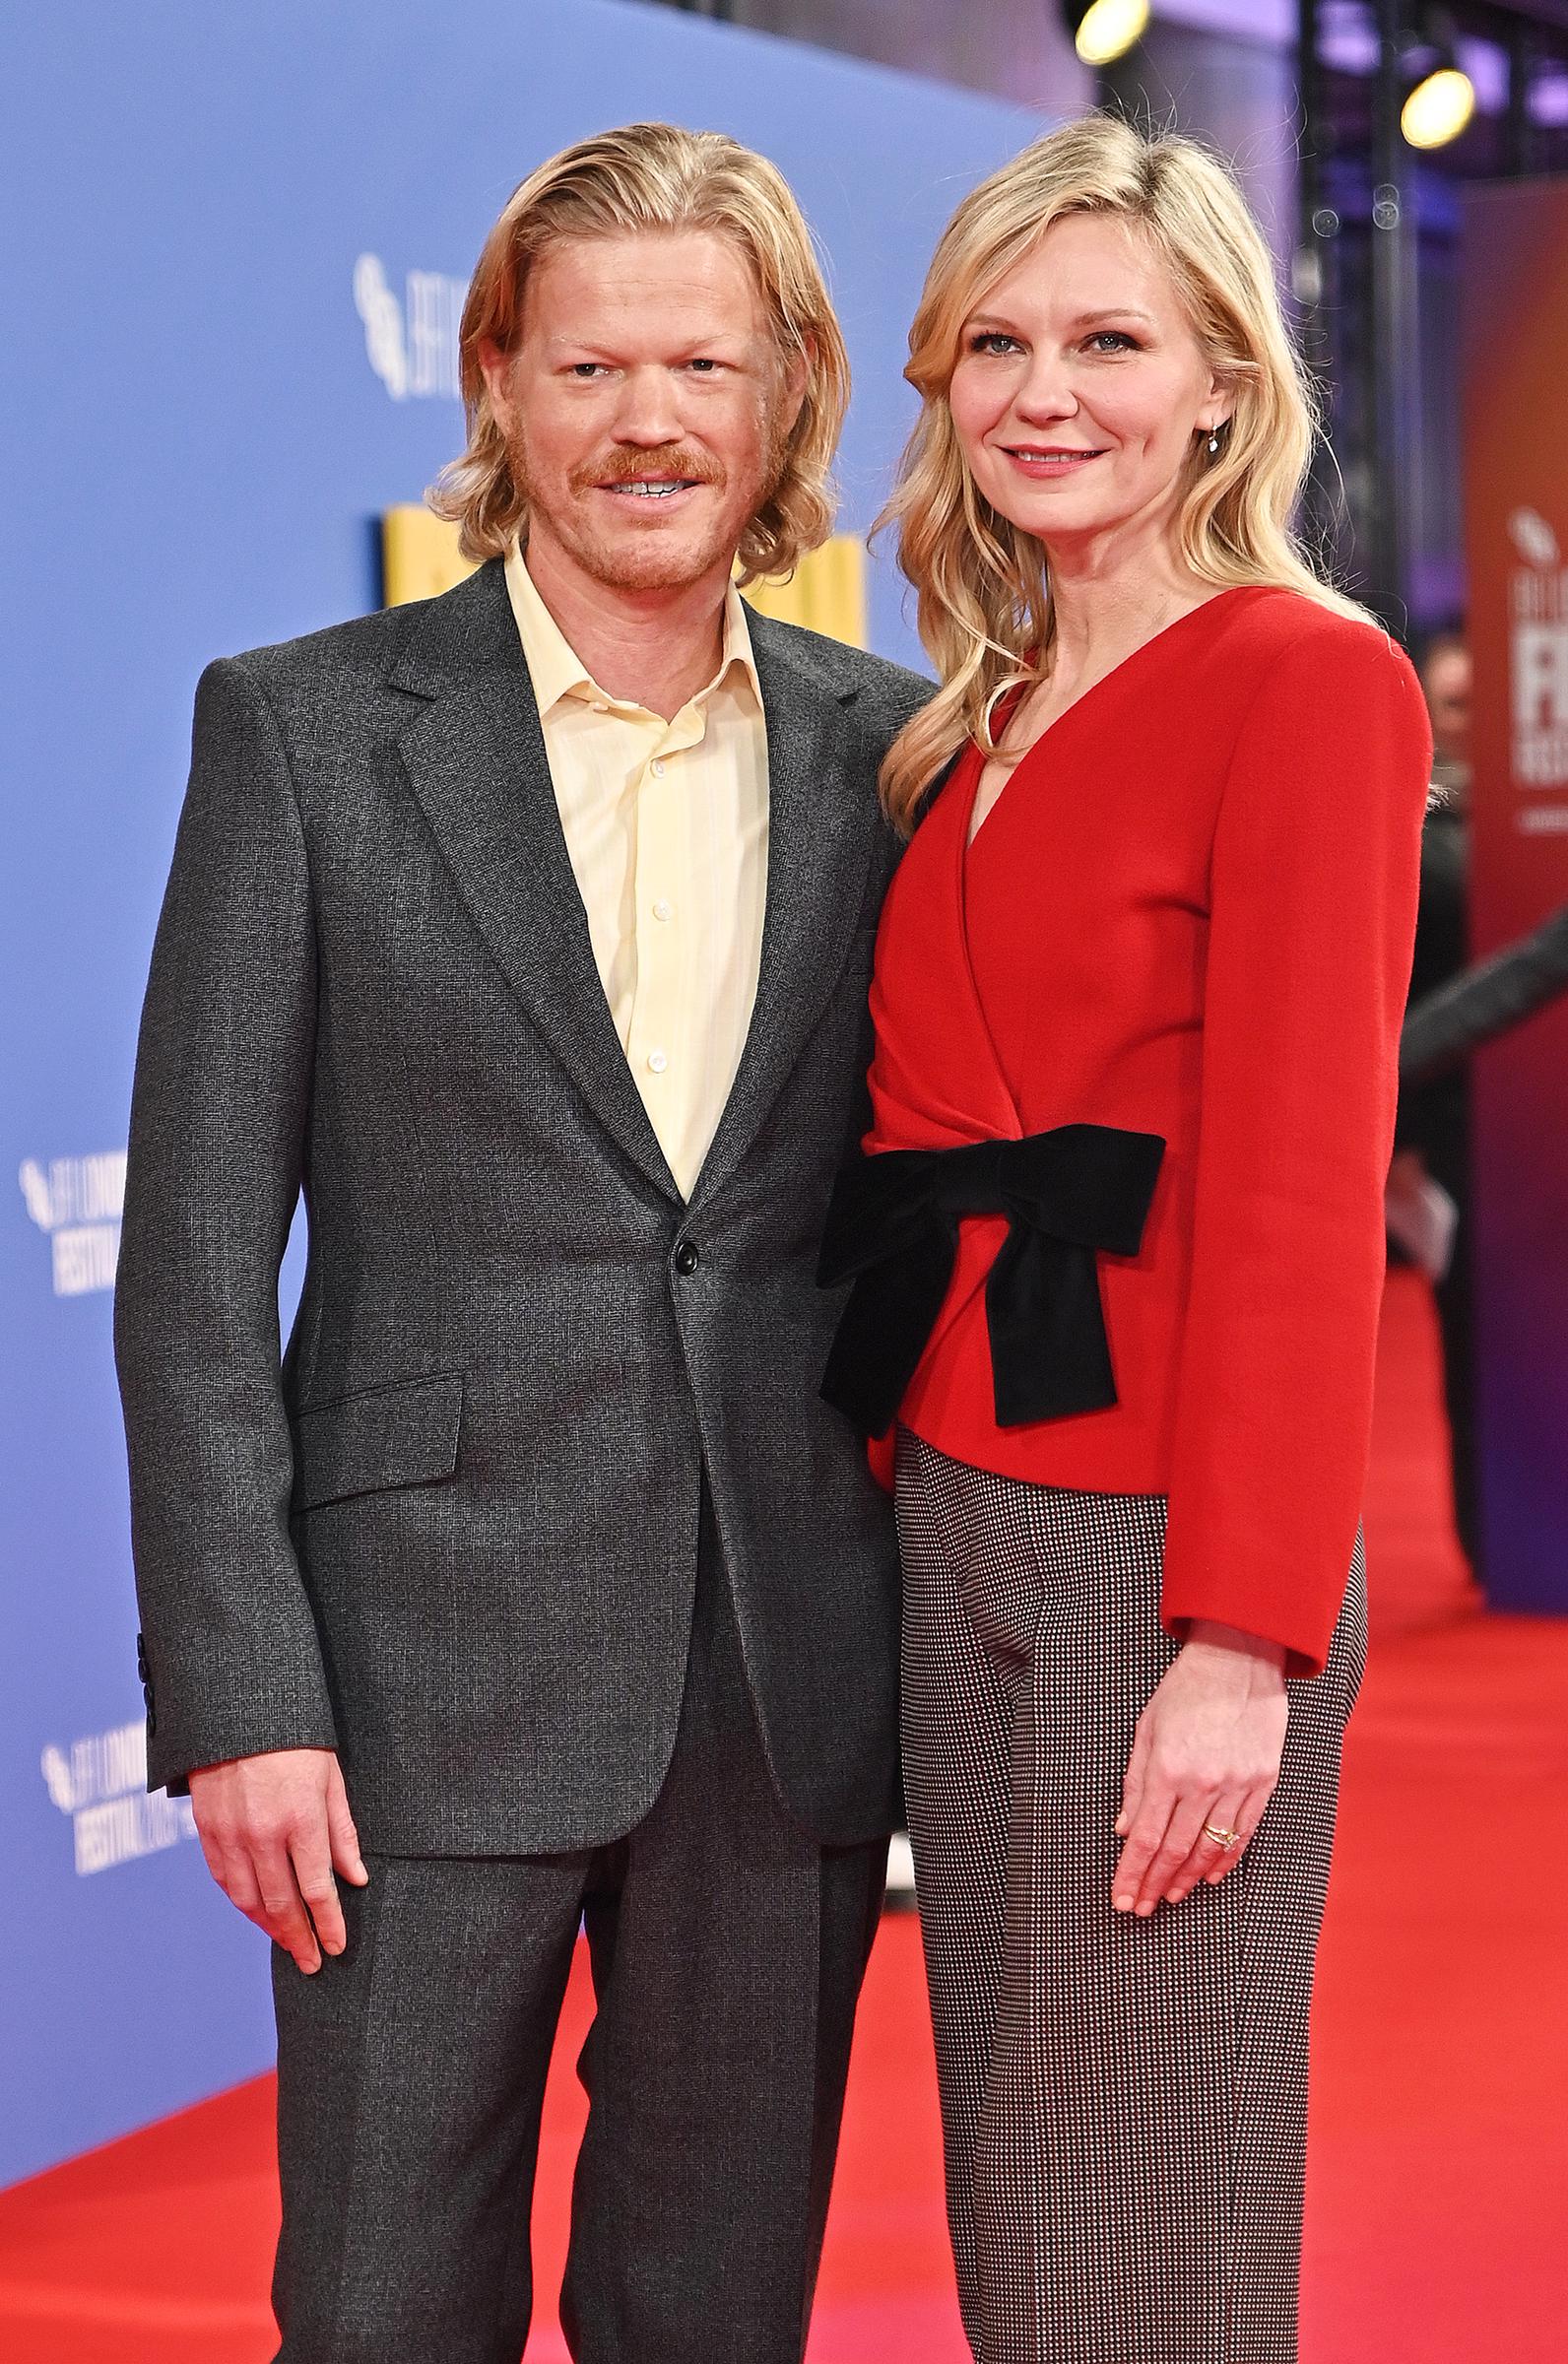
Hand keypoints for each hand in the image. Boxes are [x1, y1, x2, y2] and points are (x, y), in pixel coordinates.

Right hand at [189, 1747, 367, 1972]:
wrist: (238, 1710)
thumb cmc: (295, 1741)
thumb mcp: (331, 1779)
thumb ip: (342, 1833)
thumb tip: (356, 1877)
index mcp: (300, 1819)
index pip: (317, 1889)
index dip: (328, 1923)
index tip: (337, 1946)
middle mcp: (263, 1834)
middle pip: (282, 1904)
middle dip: (299, 1938)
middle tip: (313, 1962)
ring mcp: (231, 1835)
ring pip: (248, 1899)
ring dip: (269, 1928)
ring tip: (288, 1943)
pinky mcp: (207, 1830)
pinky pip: (224, 1879)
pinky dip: (241, 1902)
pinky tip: (256, 1912)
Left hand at [1113, 1622, 1287, 1915]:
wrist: (1239, 1658)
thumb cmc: (1186, 1689)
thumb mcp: (1147, 1729)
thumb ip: (1136, 1783)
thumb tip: (1125, 1829)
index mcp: (1168, 1768)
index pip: (1147, 1837)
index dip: (1133, 1874)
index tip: (1124, 1900)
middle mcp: (1203, 1782)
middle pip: (1176, 1850)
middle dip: (1155, 1883)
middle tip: (1143, 1908)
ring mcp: (1237, 1784)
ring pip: (1211, 1847)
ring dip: (1190, 1877)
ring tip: (1172, 1896)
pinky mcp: (1264, 1781)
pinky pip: (1244, 1832)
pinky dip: (1226, 1858)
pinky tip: (1212, 1875)